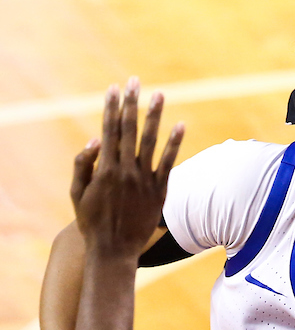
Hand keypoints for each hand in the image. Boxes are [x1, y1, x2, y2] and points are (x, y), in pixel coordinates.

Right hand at [71, 78, 183, 258]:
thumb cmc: (92, 220)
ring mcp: (144, 180)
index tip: (113, 88)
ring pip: (151, 141)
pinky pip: (169, 163)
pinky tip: (181, 125)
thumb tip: (96, 139)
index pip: (108, 130)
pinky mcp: (160, 191)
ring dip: (155, 116)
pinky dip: (175, 144)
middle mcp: (125, 170)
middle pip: (129, 129)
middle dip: (131, 103)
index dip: (111, 107)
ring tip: (159, 95)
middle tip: (135, 81)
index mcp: (104, 168)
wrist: (114, 249)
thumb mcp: (77, 192)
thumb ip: (83, 164)